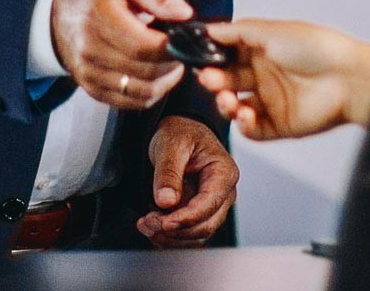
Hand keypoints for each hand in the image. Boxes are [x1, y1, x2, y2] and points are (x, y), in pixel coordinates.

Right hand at [52, 0, 195, 109]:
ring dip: (165, 80)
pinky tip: (156, 75)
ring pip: (143, 92)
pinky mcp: (93, 90)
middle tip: (180, 49)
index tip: (183, 39)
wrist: (58, 18)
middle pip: (147, 71)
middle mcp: (91, 51)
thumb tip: (184, 13)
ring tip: (170, 62)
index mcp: (100, 19)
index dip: (172, 47)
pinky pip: (133, 102)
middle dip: (173, 63)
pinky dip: (152, 92)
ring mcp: (90, 74)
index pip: (144, 46)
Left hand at [137, 115, 236, 247]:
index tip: (163, 222)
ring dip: (169, 237)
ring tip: (145, 224)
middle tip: (148, 222)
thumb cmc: (180, 133)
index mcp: (224, 173)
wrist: (177, 133)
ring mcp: (212, 207)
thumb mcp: (171, 144)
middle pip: (205, 225)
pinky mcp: (198, 215)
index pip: (210, 204)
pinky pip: (187, 235)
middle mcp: (223, 193)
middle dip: (175, 230)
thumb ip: (168, 172)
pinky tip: (150, 226)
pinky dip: (168, 237)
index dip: (187, 218)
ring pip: (196, 235)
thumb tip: (167, 202)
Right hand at [193, 19, 369, 140]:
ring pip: (235, 107)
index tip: (199, 58)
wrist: (348, 79)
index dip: (212, 58)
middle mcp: (265, 76)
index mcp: (263, 51)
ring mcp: (272, 102)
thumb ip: (235, 31)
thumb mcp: (270, 31)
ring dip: (225, 103)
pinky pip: (252, 129)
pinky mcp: (279, 125)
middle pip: (227, 81)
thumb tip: (208, 29)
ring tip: (227, 98)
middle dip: (214, 81)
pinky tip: (244, 113)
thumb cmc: (316, 48)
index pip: (227, 56)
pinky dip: (243, 123)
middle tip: (209, 79)